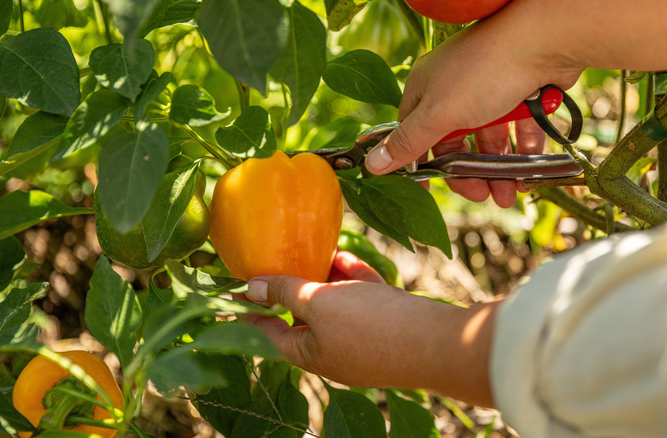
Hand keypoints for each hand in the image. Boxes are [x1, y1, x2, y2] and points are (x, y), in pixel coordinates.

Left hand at [240, 251, 498, 406]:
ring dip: (324, 277)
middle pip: (302, 317)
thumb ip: (284, 291)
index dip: (248, 311)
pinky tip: (346, 257)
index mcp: (309, 354)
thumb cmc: (370, 326)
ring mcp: (360, 340)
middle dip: (293, 286)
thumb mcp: (318, 304)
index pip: (266, 333)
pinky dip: (352, 280)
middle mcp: (332, 351)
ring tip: (313, 249)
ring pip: (334, 305)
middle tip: (276, 259)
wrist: (436, 341)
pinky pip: (361, 301)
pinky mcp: (385, 326)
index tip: (230, 292)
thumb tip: (248, 287)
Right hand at [364, 0, 583, 205]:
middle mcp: (456, 88)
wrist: (544, 40)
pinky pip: (519, 130)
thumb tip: (372, 165)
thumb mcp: (439, 114)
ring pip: (491, 139)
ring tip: (508, 194)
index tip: (430, 191)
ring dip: (499, 170)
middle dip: (469, 173)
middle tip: (483, 196)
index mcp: (426, 89)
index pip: (416, 134)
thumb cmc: (484, 72)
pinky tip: (527, 174)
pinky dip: (523, 153)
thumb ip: (408, 142)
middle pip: (457, 142)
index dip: (423, 164)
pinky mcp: (522, 93)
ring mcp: (491, 89)